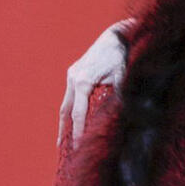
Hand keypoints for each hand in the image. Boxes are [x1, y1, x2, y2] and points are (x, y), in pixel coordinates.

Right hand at [58, 20, 129, 143]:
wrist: (115, 36)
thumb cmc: (120, 56)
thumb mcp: (121, 77)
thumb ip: (119, 97)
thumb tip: (122, 118)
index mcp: (83, 82)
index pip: (78, 114)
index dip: (78, 132)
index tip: (79, 146)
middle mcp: (73, 79)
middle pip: (65, 111)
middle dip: (64, 130)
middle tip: (62, 149)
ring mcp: (72, 75)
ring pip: (65, 103)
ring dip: (64, 121)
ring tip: (62, 138)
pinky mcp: (74, 72)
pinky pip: (70, 95)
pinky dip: (70, 109)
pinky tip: (71, 119)